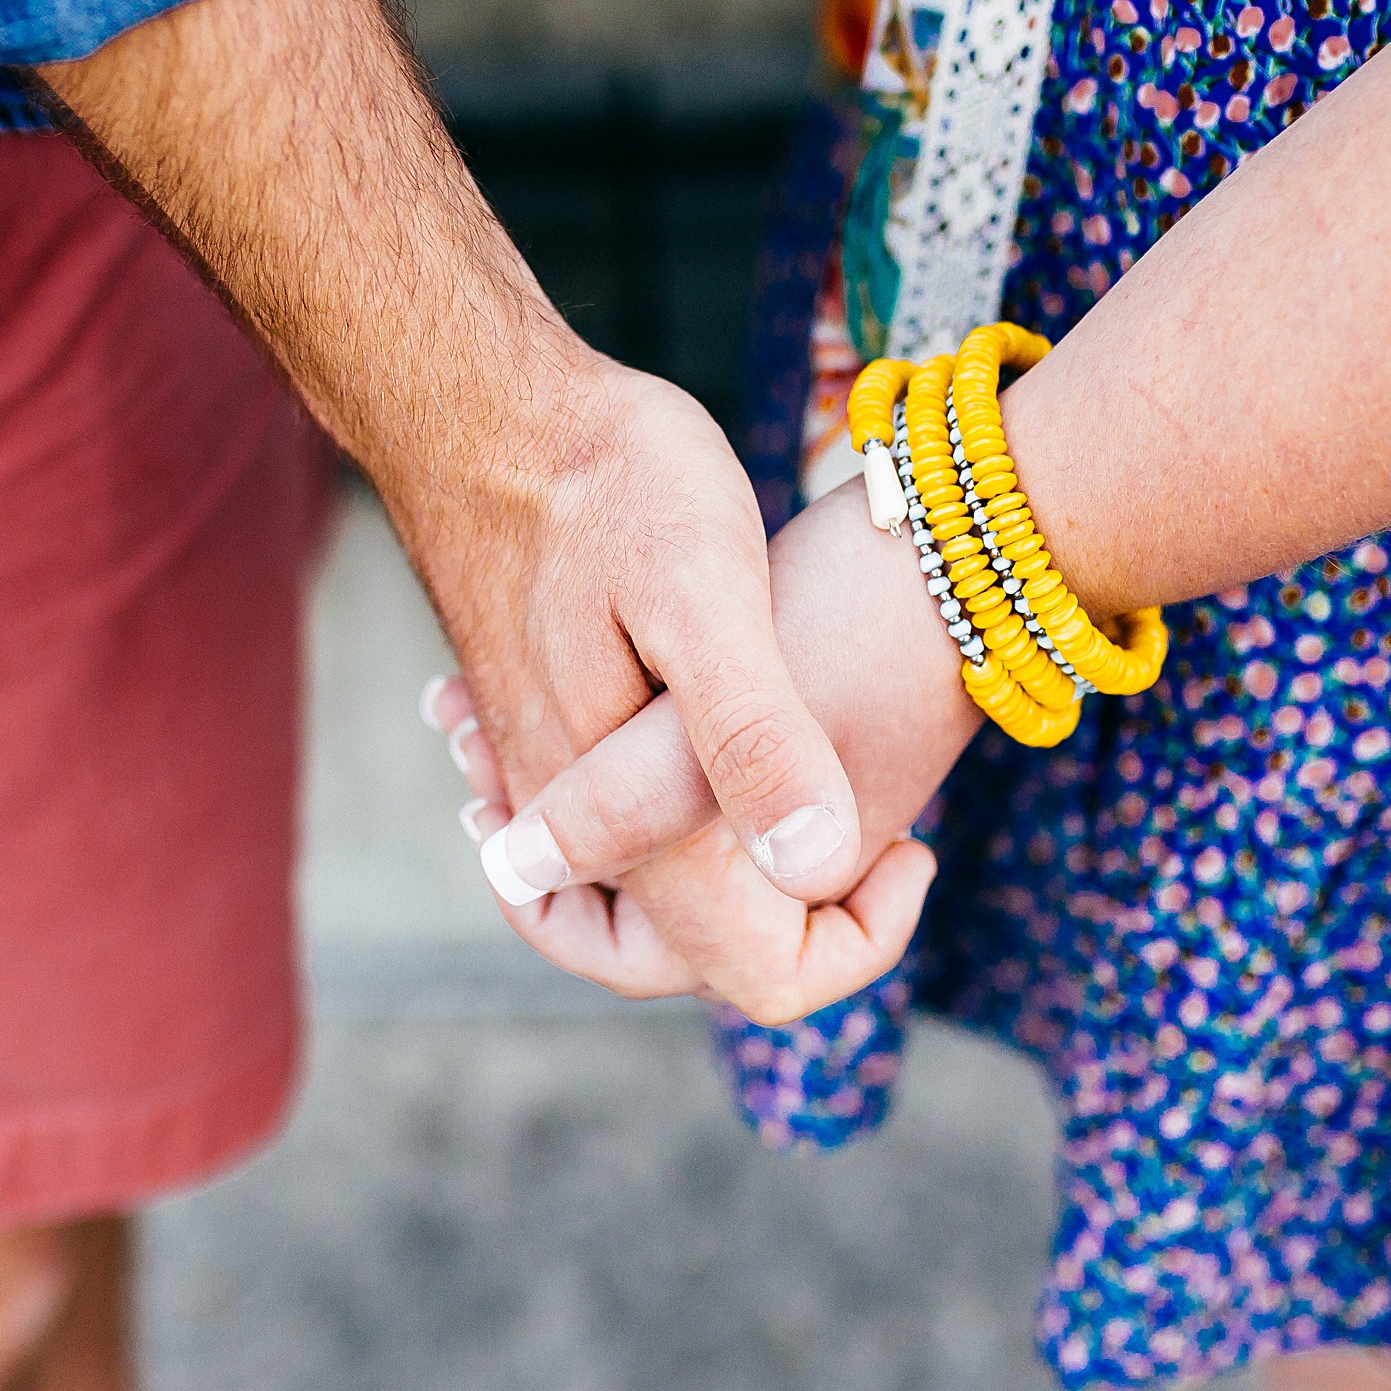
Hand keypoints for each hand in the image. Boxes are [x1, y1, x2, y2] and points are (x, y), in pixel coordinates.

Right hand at [377, 359, 877, 919]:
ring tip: (815, 779)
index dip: (860, 945)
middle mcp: (584, 835)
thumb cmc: (605, 483)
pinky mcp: (546, 734)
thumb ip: (754, 735)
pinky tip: (731, 742)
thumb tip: (820, 865)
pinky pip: (619, 832)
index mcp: (640, 828)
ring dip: (748, 868)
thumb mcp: (705, 591)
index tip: (910, 846)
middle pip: (708, 960)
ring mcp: (553, 789)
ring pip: (662, 901)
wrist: (481, 411)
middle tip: (878, 826)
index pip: (765, 979)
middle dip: (806, 921)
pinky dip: (688, 818)